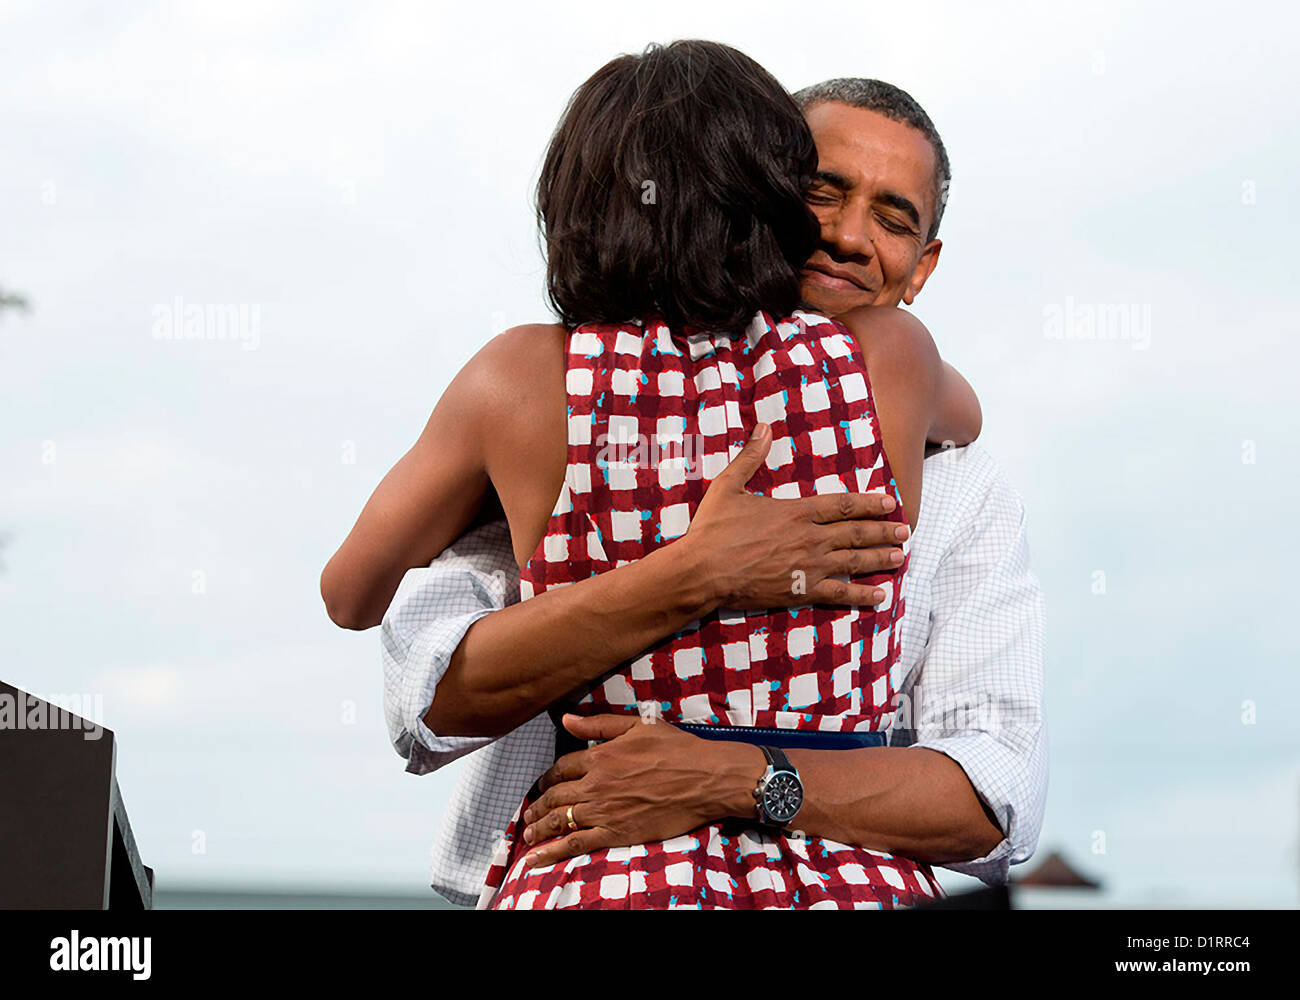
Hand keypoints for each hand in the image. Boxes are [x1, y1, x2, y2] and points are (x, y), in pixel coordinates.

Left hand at [518, 713, 762, 867]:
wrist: (705, 778)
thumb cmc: (677, 749)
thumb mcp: (637, 726)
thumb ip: (598, 725)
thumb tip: (567, 720)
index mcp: (600, 757)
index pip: (561, 768)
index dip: (548, 777)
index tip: (543, 784)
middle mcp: (596, 784)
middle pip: (555, 796)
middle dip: (538, 805)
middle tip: (529, 812)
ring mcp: (604, 811)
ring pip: (560, 821)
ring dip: (539, 828)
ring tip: (528, 834)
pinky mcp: (616, 833)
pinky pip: (576, 845)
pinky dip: (552, 852)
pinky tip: (536, 859)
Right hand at [682, 423, 907, 608]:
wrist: (703, 571)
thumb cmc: (713, 529)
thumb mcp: (729, 486)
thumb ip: (750, 457)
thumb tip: (763, 427)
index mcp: (797, 512)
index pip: (843, 505)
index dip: (870, 503)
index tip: (890, 503)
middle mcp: (810, 538)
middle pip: (857, 533)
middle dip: (883, 531)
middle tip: (905, 531)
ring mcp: (809, 567)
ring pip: (855, 562)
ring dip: (880, 559)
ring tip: (899, 557)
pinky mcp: (801, 591)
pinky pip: (840, 594)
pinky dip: (862, 595)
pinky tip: (879, 596)